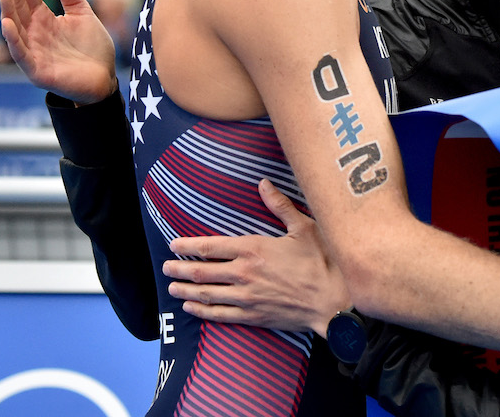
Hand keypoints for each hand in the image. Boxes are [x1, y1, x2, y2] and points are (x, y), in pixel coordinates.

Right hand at [0, 0, 116, 103]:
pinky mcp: (37, 69)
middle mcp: (33, 32)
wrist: (104, 79)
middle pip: (19, 4)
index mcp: (43, 18)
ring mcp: (33, 50)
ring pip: (15, 27)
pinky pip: (21, 53)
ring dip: (8, 9)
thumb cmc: (91, 48)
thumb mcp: (82, 14)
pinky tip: (8, 23)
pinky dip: (14, 39)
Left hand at [165, 179, 348, 332]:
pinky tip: (192, 309)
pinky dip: (202, 312)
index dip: (188, 246)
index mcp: (254, 249)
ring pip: (206, 295)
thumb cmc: (322, 262)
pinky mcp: (253, 316)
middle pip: (201, 272)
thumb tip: (264, 183)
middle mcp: (244, 273)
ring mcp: (246, 297)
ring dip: (185, 291)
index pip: (211, 247)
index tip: (173, 245)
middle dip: (179, 270)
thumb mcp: (304, 227)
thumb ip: (280, 206)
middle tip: (165, 268)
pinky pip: (220, 314)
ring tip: (171, 288)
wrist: (334, 300)